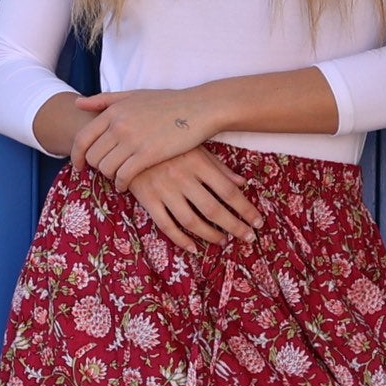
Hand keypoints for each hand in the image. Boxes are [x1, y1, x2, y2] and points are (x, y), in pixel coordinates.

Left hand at [70, 87, 215, 190]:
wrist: (198, 108)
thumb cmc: (168, 102)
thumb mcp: (134, 95)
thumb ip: (105, 100)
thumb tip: (78, 103)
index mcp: (113, 110)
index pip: (82, 138)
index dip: (76, 155)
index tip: (79, 166)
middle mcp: (119, 125)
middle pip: (92, 156)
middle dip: (96, 167)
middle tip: (106, 171)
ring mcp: (133, 140)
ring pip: (106, 168)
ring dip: (109, 176)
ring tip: (118, 176)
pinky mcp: (148, 155)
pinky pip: (123, 176)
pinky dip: (121, 184)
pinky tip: (126, 185)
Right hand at [122, 147, 264, 254]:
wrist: (127, 138)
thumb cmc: (167, 142)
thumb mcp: (195, 147)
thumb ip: (218, 166)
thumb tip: (242, 183)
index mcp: (197, 162)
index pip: (228, 191)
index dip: (245, 209)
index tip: (257, 222)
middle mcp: (182, 177)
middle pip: (214, 209)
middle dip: (234, 227)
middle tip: (248, 238)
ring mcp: (163, 190)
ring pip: (191, 221)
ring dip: (210, 235)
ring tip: (223, 242)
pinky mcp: (147, 199)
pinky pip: (166, 225)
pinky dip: (181, 240)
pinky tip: (193, 248)